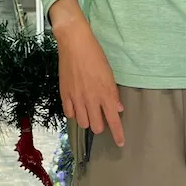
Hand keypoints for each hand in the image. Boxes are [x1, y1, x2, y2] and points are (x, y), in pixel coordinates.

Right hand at [51, 0, 124, 146]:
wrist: (74, 42)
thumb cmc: (95, 54)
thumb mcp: (109, 73)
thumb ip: (113, 93)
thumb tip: (118, 108)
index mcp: (105, 93)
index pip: (114, 120)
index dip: (118, 134)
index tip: (120, 143)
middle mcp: (91, 99)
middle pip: (96, 127)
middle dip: (100, 125)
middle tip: (100, 116)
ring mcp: (76, 98)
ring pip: (83, 123)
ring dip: (87, 119)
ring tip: (88, 110)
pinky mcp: (64, 94)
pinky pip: (69, 114)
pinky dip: (74, 113)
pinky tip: (76, 106)